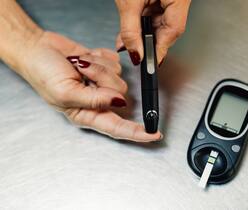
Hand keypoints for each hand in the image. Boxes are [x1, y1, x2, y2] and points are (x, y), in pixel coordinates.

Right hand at [18, 31, 160, 141]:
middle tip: (81, 71)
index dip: (137, 133)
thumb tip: (119, 102)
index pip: (117, 128)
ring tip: (78, 65)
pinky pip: (114, 60)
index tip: (154, 135)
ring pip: (118, 74)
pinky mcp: (104, 67)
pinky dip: (99, 56)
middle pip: (120, 93)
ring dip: (97, 65)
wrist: (37, 49)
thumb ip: (94, 100)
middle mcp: (98, 101)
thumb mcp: (65, 92)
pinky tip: (84, 58)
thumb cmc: (43, 74)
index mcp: (87, 114)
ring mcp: (102, 83)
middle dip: (101, 77)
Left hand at [115, 0, 190, 65]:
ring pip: (162, 22)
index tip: (150, 63)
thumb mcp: (128, 2)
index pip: (173, 31)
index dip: (159, 49)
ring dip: (144, 31)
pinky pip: (157, 12)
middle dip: (149, 41)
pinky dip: (144, 20)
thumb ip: (130, 29)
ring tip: (128, 38)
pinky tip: (133, 24)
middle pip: (169, 28)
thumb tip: (136, 53)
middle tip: (135, 52)